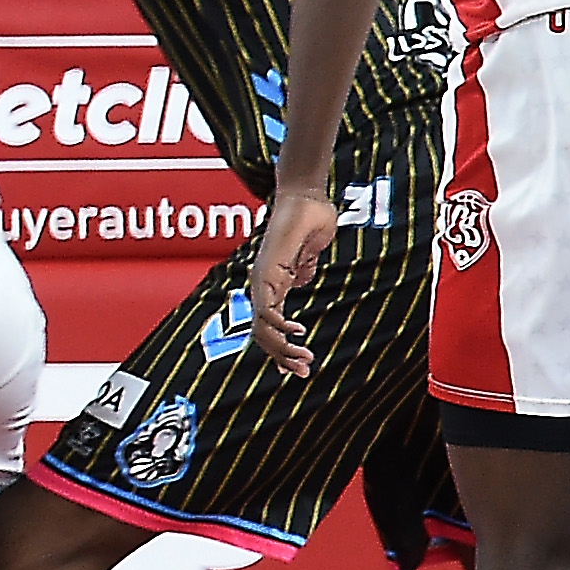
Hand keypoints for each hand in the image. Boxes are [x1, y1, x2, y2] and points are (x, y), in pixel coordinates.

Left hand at [246, 183, 334, 378]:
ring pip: (262, 324)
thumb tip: (302, 279)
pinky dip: (280, 323)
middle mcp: (262, 283)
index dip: (280, 347)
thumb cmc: (308, 221)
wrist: (306, 198)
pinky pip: (267, 304)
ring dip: (281, 347)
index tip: (298, 365)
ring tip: (303, 360)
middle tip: (303, 372)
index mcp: (271, 282)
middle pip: (261, 331)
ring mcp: (262, 277)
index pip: (268, 324)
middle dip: (281, 356)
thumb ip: (303, 269)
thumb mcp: (308, 255)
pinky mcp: (268, 270)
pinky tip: (298, 332)